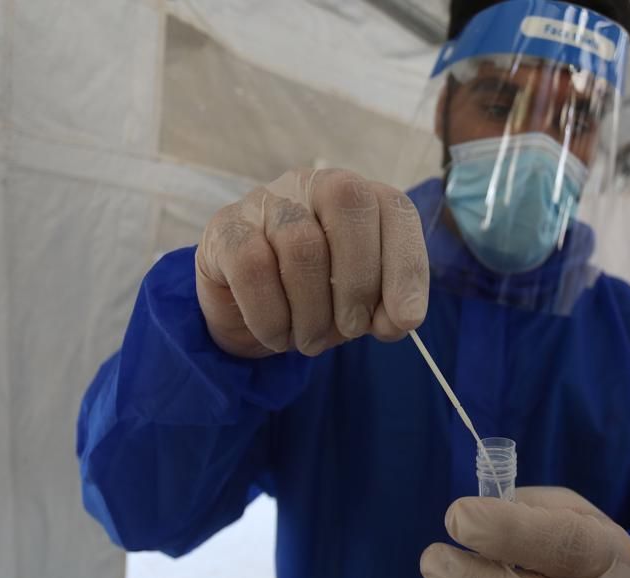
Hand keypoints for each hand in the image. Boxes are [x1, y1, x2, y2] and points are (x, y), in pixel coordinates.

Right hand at [196, 168, 429, 357]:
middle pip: (348, 207)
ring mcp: (264, 201)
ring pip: (302, 245)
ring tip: (311, 340)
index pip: (394, 209)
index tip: (403, 321)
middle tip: (350, 329)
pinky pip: (253, 267)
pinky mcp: (224, 229)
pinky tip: (277, 335)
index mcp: (355, 196)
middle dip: (358, 283)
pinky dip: (272, 316)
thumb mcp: (358, 306)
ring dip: (313, 312)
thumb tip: (400, 319)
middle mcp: (310, 185)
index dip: (405, 266)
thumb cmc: (313, 300)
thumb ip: (386, 307)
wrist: (246, 315)